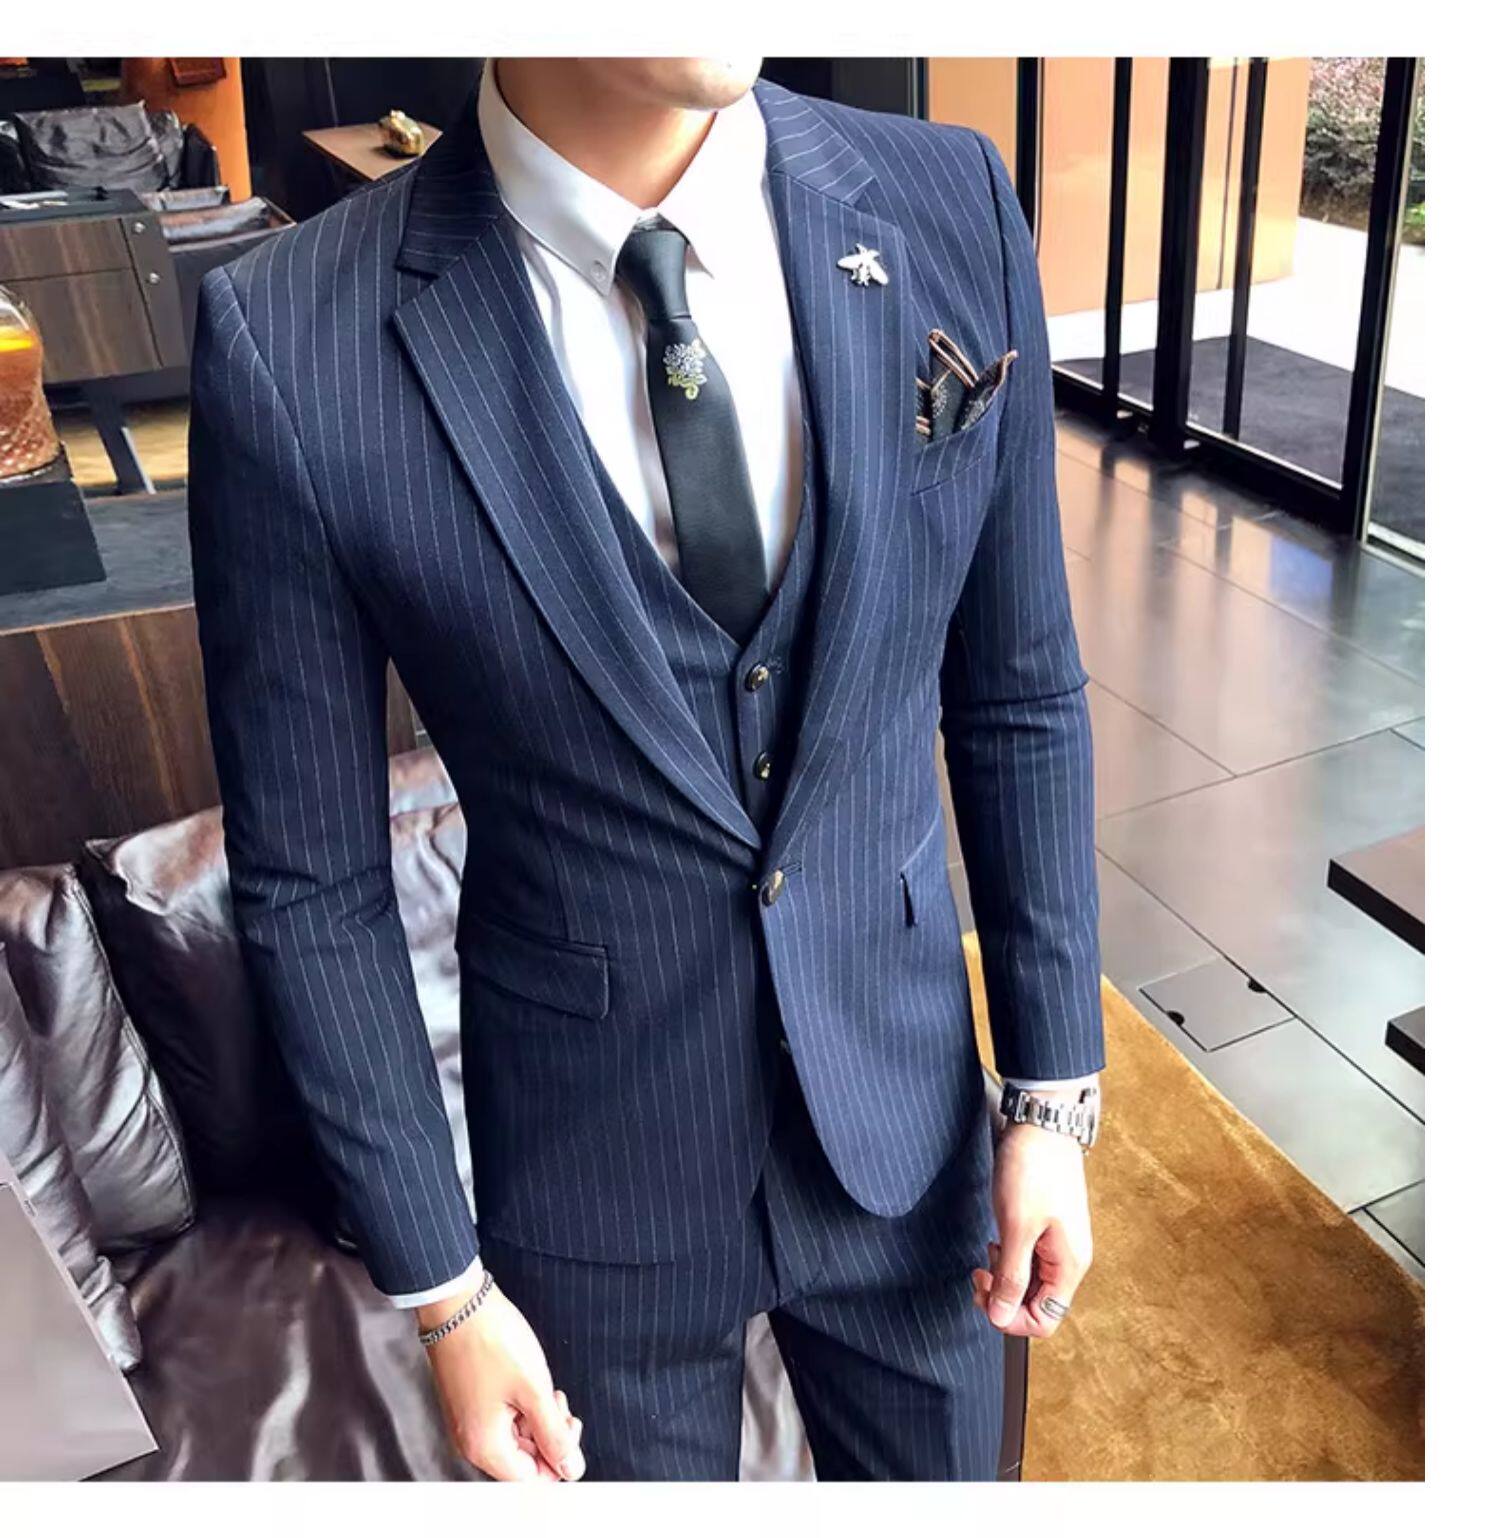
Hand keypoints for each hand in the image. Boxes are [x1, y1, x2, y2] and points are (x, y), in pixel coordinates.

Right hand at [419, 1278, 584, 1480]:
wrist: (458, 1303)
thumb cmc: (491, 1340)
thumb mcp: (534, 1389)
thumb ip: (555, 1434)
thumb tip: (572, 1468)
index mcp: (485, 1447)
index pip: (531, 1479)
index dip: (558, 1457)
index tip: (569, 1426)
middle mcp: (471, 1441)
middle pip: (523, 1460)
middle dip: (549, 1434)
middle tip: (559, 1401)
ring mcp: (468, 1421)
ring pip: (515, 1437)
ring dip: (538, 1418)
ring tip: (546, 1388)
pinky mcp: (469, 1401)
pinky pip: (502, 1419)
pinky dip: (522, 1406)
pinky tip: (530, 1383)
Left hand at [972, 1119, 1093, 1337]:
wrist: (1041, 1124)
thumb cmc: (1033, 1169)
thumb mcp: (1016, 1227)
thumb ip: (1011, 1276)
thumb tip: (1002, 1316)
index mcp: (1069, 1264)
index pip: (1043, 1320)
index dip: (1009, 1317)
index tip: (985, 1295)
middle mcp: (1069, 1258)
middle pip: (1036, 1302)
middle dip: (1003, 1295)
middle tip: (980, 1272)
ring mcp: (1059, 1242)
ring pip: (1030, 1281)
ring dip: (1005, 1275)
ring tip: (991, 1250)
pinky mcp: (1047, 1226)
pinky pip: (1028, 1258)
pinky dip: (1009, 1256)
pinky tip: (998, 1240)